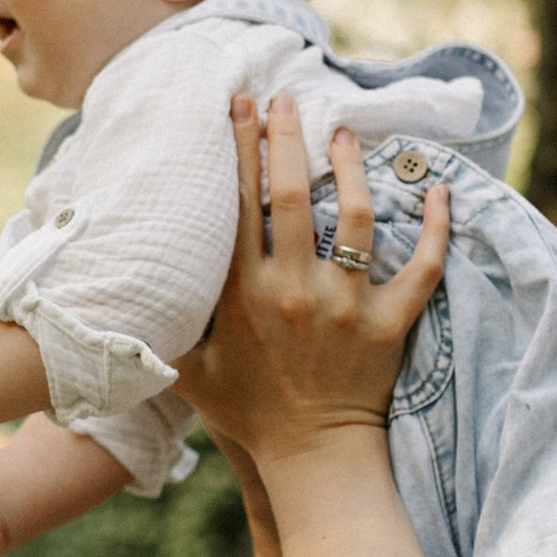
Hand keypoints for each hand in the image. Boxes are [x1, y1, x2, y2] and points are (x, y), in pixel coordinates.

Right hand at [177, 94, 449, 467]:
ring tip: (344, 134)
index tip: (238, 105)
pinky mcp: (390, 324)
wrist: (312, 459)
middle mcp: (294, 291)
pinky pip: (423, 267)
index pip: (237, 204)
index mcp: (242, 295)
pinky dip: (437, 226)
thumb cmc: (248, 414)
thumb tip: (116, 296)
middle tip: (286, 98)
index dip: (237, 147)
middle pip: (293, 194)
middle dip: (287, 136)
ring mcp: (346, 306)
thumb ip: (161, 329)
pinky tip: (440, 188)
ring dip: (351, 168)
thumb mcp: (189, 372)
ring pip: (356, 218)